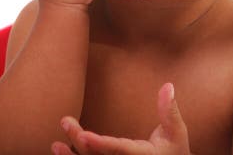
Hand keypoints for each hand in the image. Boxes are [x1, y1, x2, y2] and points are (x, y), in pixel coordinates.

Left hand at [51, 83, 190, 154]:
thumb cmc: (175, 152)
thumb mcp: (177, 133)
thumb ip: (170, 111)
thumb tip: (168, 85)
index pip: (118, 149)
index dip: (100, 144)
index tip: (83, 136)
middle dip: (80, 142)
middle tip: (66, 122)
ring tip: (55, 145)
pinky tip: (62, 151)